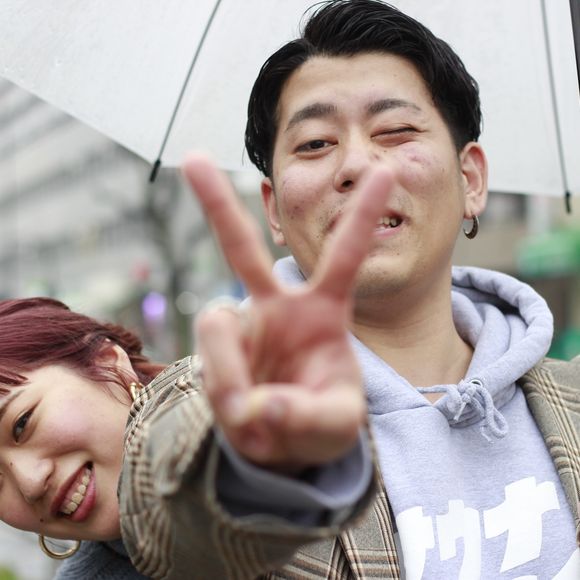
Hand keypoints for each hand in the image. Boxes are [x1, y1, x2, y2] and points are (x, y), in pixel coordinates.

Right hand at [183, 154, 392, 472]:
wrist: (280, 443)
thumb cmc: (320, 423)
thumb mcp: (337, 426)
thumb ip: (313, 419)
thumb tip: (262, 406)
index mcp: (322, 311)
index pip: (344, 256)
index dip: (361, 216)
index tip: (385, 170)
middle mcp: (275, 308)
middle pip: (242, 248)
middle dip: (218, 203)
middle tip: (191, 157)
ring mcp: (240, 328)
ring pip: (217, 324)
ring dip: (232, 373)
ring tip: (253, 415)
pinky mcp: (214, 353)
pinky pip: (209, 362)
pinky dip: (224, 392)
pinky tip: (242, 415)